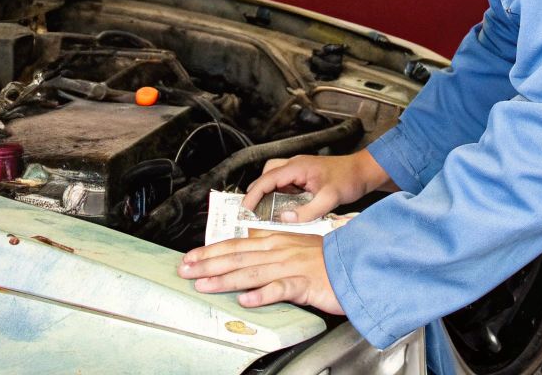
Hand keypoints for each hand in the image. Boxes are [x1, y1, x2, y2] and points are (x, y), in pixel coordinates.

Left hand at [180, 233, 342, 312]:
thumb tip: (247, 249)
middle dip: (208, 264)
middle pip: (237, 257)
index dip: (210, 251)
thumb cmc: (326, 259)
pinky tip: (246, 300)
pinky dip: (262, 295)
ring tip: (204, 285)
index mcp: (276, 241)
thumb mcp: (295, 247)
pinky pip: (281, 289)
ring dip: (225, 280)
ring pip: (252, 273)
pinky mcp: (304, 283)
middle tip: (185, 270)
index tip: (190, 257)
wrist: (356, 262)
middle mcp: (279, 251)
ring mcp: (291, 267)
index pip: (236, 244)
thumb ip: (271, 248)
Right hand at [243, 149, 394, 221]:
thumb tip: (284, 219)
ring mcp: (299, 169)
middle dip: (257, 193)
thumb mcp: (330, 198)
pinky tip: (283, 208)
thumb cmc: (350, 179)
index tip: (245, 210)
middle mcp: (295, 165)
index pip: (267, 180)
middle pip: (265, 176)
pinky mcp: (304, 175)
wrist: (364, 171)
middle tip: (252, 213)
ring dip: (268, 193)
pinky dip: (278, 194)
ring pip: (273, 178)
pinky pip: (284, 184)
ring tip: (265, 212)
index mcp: (297, 167)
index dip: (254, 195)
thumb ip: (307, 211)